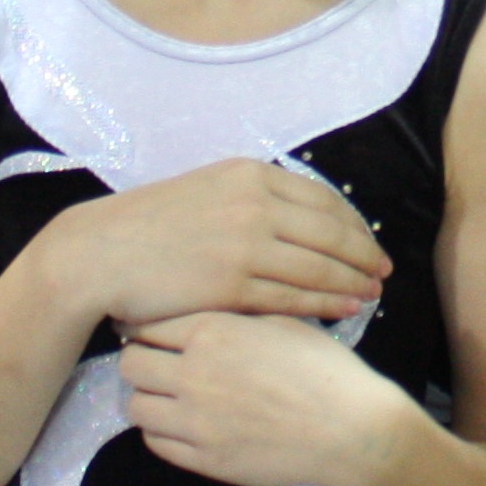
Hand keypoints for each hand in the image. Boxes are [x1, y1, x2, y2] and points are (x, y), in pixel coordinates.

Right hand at [43, 157, 388, 330]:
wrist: (102, 253)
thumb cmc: (152, 226)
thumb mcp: (209, 190)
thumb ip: (256, 199)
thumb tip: (305, 221)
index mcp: (250, 175)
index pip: (324, 199)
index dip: (355, 225)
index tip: (370, 242)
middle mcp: (255, 204)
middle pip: (332, 232)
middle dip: (364, 254)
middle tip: (383, 271)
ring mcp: (246, 245)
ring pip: (319, 267)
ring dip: (352, 282)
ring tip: (371, 293)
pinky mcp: (234, 285)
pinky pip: (294, 296)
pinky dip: (326, 304)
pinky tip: (344, 310)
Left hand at [120, 311, 413, 485]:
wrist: (351, 430)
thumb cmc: (323, 368)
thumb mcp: (282, 322)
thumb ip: (235, 313)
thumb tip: (203, 304)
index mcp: (213, 332)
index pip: (147, 324)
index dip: (146, 326)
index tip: (150, 330)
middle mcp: (195, 374)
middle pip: (131, 363)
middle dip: (142, 359)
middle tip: (159, 362)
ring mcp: (195, 421)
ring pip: (136, 406)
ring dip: (150, 397)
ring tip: (171, 394)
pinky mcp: (203, 459)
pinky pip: (156, 443)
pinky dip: (163, 431)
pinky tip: (186, 422)